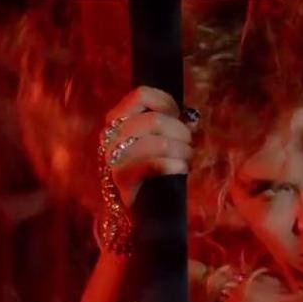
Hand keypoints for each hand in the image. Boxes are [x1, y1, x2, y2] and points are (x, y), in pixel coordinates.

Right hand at [103, 86, 194, 208]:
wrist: (138, 206)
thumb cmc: (150, 168)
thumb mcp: (158, 139)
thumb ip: (172, 124)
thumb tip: (191, 119)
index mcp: (116, 120)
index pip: (141, 95)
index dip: (167, 103)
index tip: (179, 117)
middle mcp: (111, 136)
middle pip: (154, 120)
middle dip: (180, 132)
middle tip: (189, 144)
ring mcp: (115, 158)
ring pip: (157, 142)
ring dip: (181, 150)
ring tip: (188, 158)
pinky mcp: (123, 179)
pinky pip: (153, 164)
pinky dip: (173, 164)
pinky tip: (182, 168)